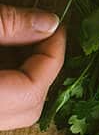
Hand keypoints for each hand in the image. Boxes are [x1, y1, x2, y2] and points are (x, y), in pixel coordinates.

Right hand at [0, 5, 64, 129]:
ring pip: (15, 111)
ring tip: (21, 42)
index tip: (57, 28)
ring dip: (26, 78)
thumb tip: (50, 23)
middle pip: (28, 109)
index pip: (32, 90)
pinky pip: (1, 106)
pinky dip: (10, 82)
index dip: (52, 56)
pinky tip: (5, 54)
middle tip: (42, 36)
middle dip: (43, 71)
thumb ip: (9, 25)